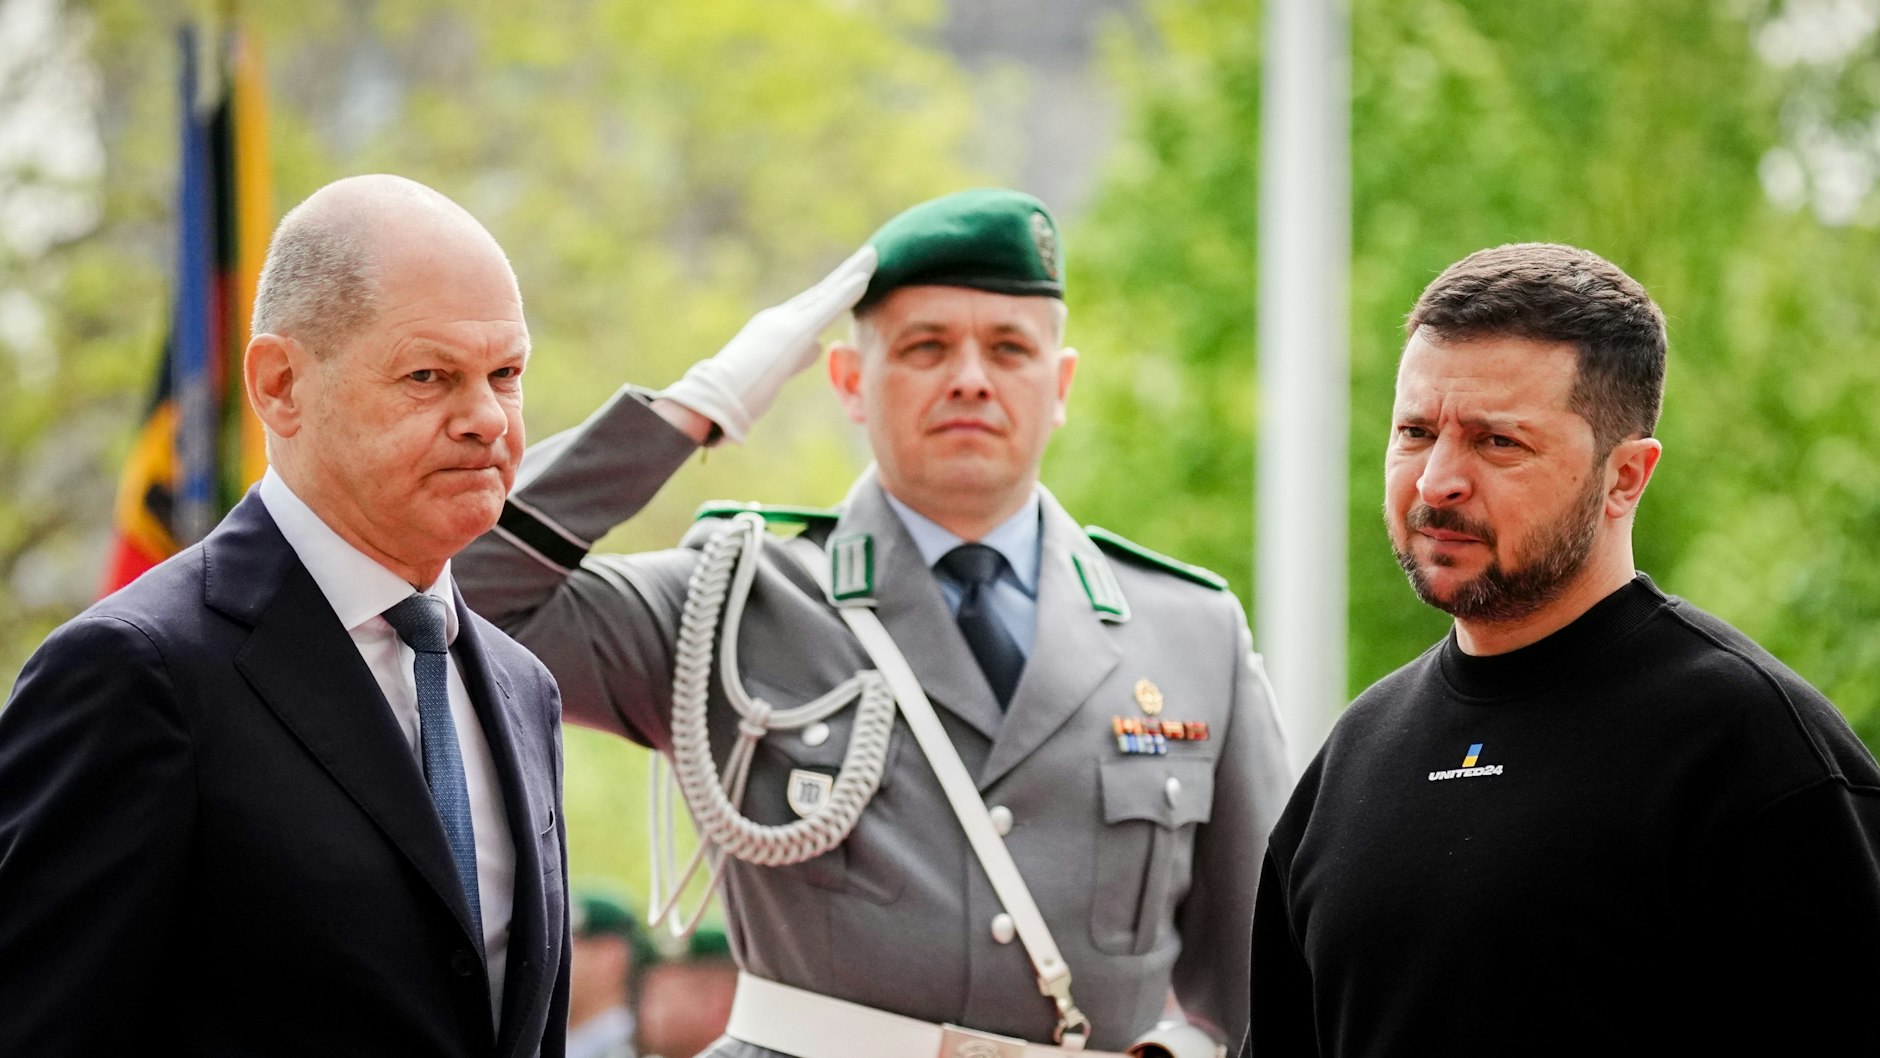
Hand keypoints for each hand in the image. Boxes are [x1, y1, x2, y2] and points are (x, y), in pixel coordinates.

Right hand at [659, 246, 876, 443]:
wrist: (719, 394)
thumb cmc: (741, 391)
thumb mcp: (775, 371)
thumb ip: (798, 355)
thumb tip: (817, 346)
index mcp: (775, 328)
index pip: (811, 306)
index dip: (832, 291)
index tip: (852, 276)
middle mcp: (781, 318)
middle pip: (821, 292)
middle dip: (845, 274)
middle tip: (869, 256)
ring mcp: (787, 322)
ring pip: (826, 293)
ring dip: (852, 273)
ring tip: (873, 256)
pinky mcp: (794, 331)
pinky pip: (827, 307)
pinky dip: (847, 291)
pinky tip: (865, 278)